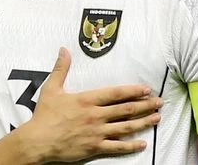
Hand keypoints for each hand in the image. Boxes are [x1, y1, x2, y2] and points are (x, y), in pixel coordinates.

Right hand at [16, 47, 161, 162]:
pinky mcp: (94, 147)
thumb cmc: (44, 116)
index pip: (116, 93)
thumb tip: (64, 50)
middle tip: (159, 102)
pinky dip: (131, 146)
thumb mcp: (51, 88)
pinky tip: (142, 144)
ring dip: (143, 122)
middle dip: (145, 105)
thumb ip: (61, 68)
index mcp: (87, 100)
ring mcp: (97, 132)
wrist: (37, 141)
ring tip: (156, 118)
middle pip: (126, 109)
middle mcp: (96, 115)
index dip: (133, 90)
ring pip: (125, 127)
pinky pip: (116, 147)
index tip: (146, 89)